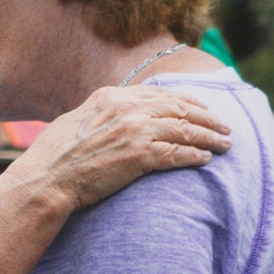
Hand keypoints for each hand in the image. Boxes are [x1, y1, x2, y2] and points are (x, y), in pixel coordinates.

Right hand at [0, 85, 231, 215]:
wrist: (47, 179)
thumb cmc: (55, 156)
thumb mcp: (77, 120)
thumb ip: (103, 114)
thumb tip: (116, 115)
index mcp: (111, 96)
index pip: (160, 94)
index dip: (187, 101)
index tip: (203, 108)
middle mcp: (126, 109)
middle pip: (178, 109)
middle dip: (207, 117)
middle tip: (225, 126)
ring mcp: (134, 131)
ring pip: (184, 130)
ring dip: (209, 137)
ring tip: (226, 143)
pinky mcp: (139, 156)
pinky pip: (177, 154)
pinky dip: (195, 156)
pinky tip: (206, 159)